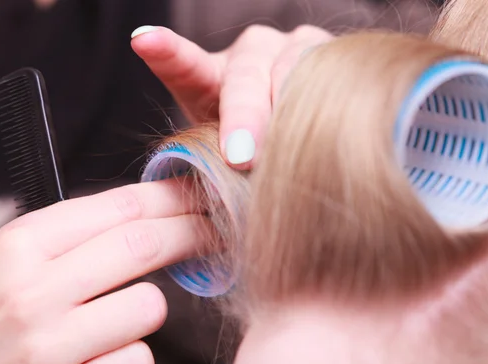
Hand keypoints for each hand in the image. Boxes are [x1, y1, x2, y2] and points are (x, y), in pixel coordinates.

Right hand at [0, 179, 211, 363]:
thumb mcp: (2, 262)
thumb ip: (69, 238)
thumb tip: (145, 217)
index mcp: (18, 246)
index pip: (119, 206)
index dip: (171, 198)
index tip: (200, 195)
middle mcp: (33, 291)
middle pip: (144, 246)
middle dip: (192, 232)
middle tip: (214, 230)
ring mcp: (51, 347)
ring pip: (149, 307)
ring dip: (141, 311)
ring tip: (104, 323)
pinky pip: (137, 361)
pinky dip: (126, 359)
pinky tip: (91, 363)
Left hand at [131, 24, 332, 169]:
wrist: (292, 128)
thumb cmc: (246, 144)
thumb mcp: (222, 150)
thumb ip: (213, 156)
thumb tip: (217, 197)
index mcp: (210, 74)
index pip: (185, 64)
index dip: (169, 53)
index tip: (145, 41)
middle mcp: (253, 51)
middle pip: (247, 77)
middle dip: (245, 117)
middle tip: (241, 156)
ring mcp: (296, 46)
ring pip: (297, 71)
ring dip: (292, 113)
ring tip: (290, 149)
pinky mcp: (335, 54)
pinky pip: (336, 76)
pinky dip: (336, 104)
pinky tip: (342, 118)